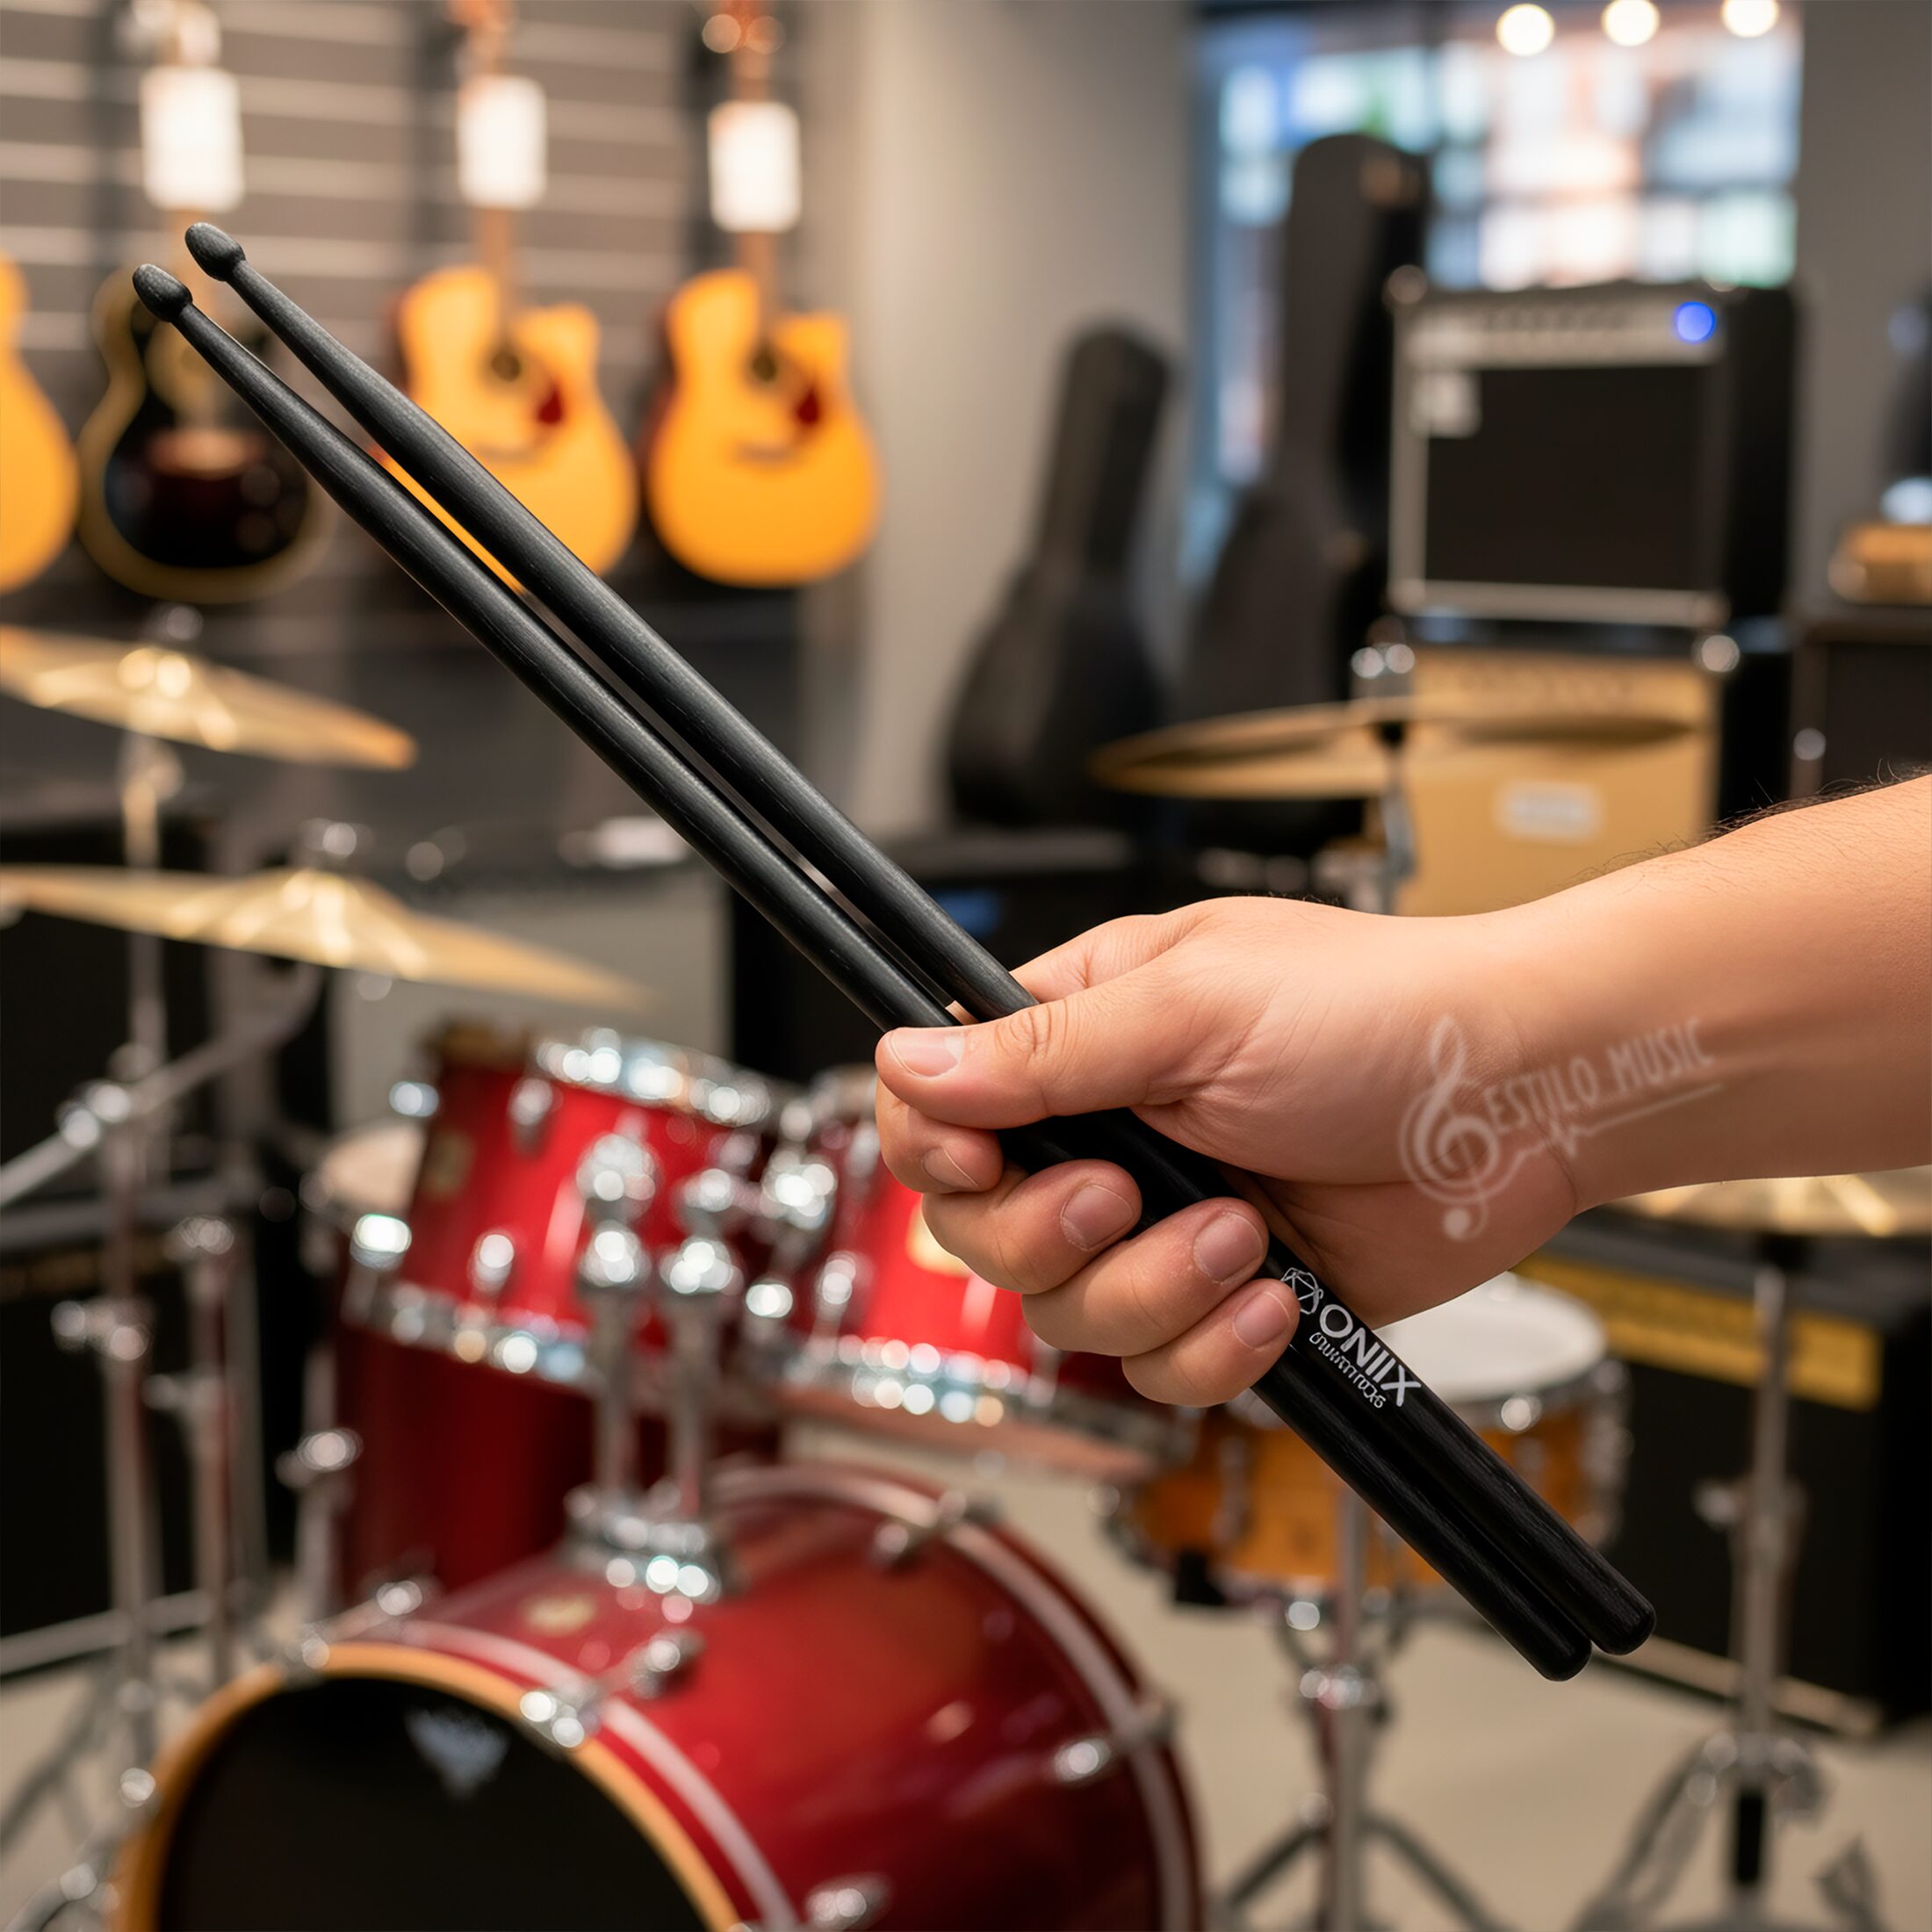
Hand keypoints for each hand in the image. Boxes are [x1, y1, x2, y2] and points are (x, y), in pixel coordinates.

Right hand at [873, 896, 1576, 1406]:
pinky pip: (1160, 1368)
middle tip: (1124, 1195)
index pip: (939, 1101)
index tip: (978, 1158)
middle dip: (1049, 1231)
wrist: (1523, 1099)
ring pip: (1067, 1313)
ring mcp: (1166, 1222)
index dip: (937, 1146)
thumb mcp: (1196, 1008)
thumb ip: (1043, 1050)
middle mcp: (1110, 1131)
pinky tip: (1277, 1296)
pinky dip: (1213, 1348)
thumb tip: (905, 1059)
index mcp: (1084, 1033)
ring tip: (1242, 1232)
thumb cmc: (1384, 1013)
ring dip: (1151, 1287)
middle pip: (982, 1229)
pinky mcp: (1227, 1298)